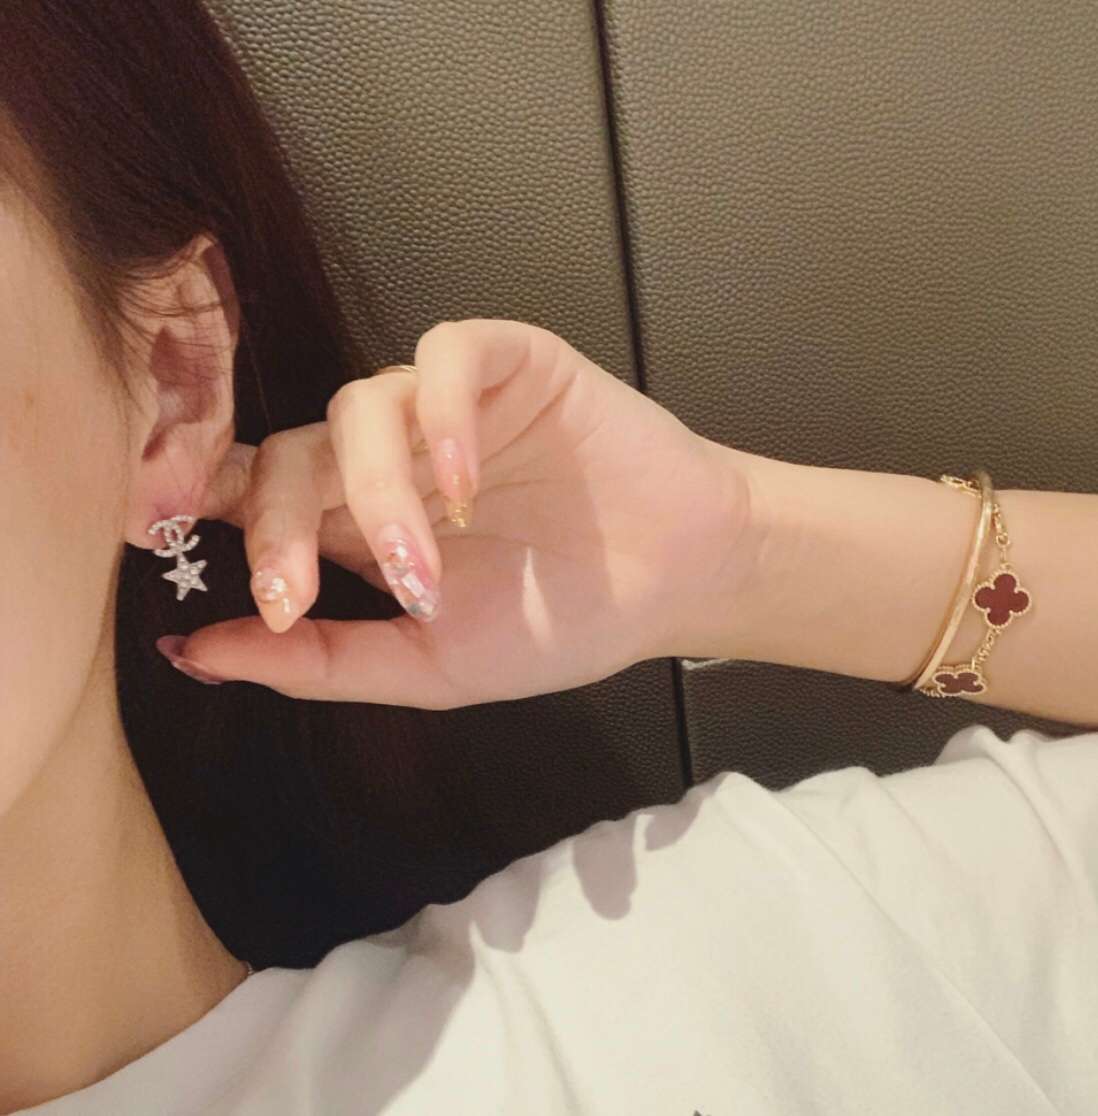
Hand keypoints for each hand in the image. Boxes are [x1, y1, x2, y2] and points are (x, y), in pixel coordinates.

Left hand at [162, 318, 756, 707]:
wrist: (674, 581)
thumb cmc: (561, 620)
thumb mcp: (430, 664)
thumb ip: (321, 661)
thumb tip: (197, 654)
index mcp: (362, 521)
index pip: (257, 491)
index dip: (206, 510)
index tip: (166, 552)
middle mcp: (391, 454)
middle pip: (289, 450)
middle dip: (277, 527)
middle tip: (293, 601)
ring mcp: (446, 404)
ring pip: (360, 405)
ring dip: (373, 493)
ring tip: (420, 568)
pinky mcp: (508, 362)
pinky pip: (445, 356)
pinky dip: (439, 418)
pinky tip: (463, 487)